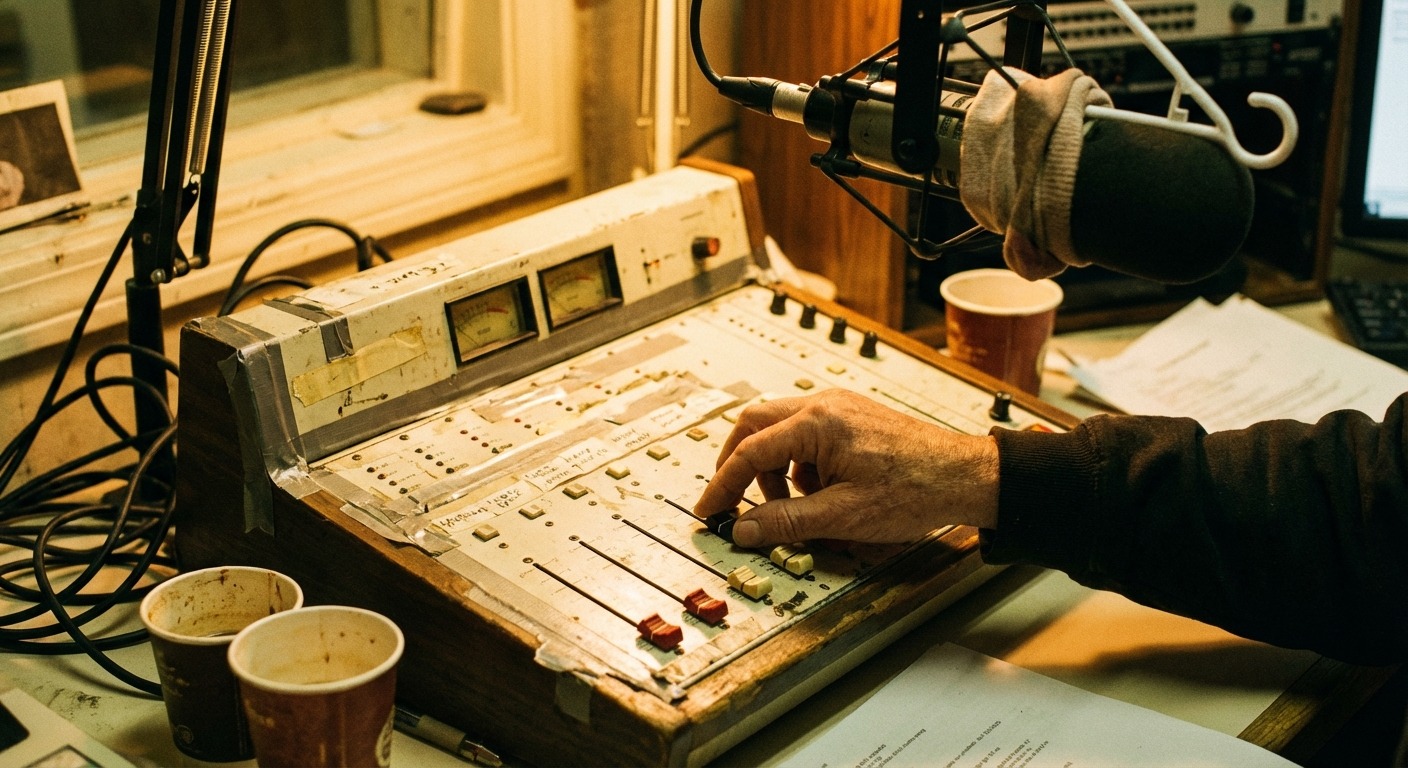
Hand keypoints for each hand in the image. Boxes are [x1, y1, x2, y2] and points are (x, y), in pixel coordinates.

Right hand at [693, 389, 998, 547]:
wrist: (966, 476)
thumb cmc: (916, 489)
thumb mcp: (842, 515)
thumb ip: (786, 521)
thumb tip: (744, 529)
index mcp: (817, 422)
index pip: (749, 451)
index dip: (723, 485)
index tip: (709, 511)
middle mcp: (824, 404)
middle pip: (754, 425)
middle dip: (739, 465)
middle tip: (734, 501)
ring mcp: (839, 407)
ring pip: (779, 429)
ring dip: (773, 467)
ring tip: (796, 505)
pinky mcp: (852, 417)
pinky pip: (806, 433)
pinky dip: (799, 463)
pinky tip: (821, 493)